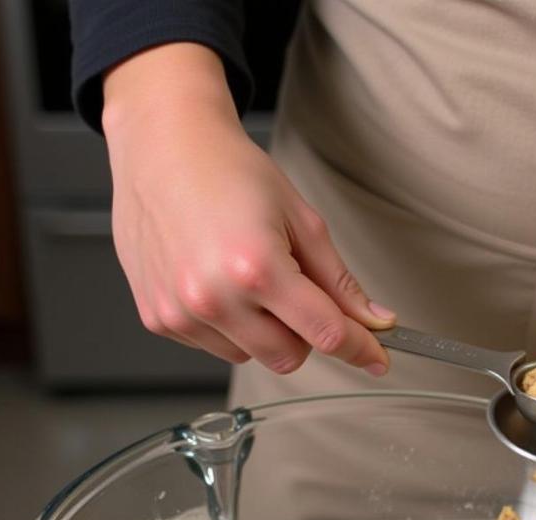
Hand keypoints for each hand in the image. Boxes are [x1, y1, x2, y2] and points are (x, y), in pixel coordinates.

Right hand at [102, 44, 393, 374]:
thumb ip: (339, 281)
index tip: (376, 358)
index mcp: (256, 267)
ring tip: (245, 275)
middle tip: (293, 287)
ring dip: (263, 330)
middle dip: (303, 332)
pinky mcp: (159, 319)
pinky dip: (228, 326)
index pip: (325, 332)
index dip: (359, 348)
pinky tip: (216, 280)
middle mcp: (213, 297)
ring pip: (251, 356)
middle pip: (289, 357)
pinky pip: (215, 346)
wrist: (163, 146)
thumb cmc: (231, 172)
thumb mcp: (301, 219)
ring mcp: (181, 312)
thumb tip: (377, 323)